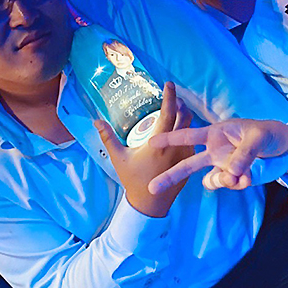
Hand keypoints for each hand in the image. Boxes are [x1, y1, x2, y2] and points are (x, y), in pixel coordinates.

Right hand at [95, 82, 192, 217]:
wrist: (150, 203)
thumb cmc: (133, 179)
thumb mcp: (118, 157)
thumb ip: (108, 137)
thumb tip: (96, 120)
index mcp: (158, 143)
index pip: (168, 113)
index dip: (170, 96)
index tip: (169, 83)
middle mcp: (176, 146)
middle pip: (185, 115)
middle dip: (180, 102)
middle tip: (172, 96)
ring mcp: (185, 153)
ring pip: (190, 127)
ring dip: (183, 115)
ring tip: (174, 109)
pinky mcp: (189, 160)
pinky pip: (191, 140)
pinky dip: (185, 130)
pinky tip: (178, 129)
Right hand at [146, 119, 287, 194]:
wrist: (287, 149)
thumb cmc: (269, 133)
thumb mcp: (258, 137)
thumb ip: (243, 155)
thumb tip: (230, 173)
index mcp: (217, 133)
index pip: (189, 135)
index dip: (171, 138)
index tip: (151, 142)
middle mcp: (216, 150)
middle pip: (188, 164)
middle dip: (171, 176)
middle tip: (152, 188)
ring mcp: (224, 165)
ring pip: (211, 179)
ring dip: (223, 181)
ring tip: (242, 177)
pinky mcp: (234, 177)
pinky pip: (227, 185)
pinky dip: (236, 184)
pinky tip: (247, 178)